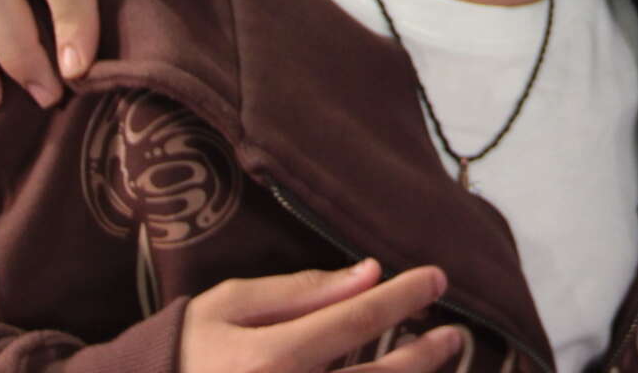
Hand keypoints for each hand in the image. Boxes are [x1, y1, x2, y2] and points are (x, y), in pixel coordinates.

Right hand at [179, 262, 464, 372]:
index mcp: (270, 358)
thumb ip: (300, 292)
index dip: (404, 297)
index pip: (356, 319)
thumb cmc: (185, 350)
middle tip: (452, 333)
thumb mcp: (228, 305)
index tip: (438, 278)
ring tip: (436, 365)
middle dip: (424, 355)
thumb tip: (368, 274)